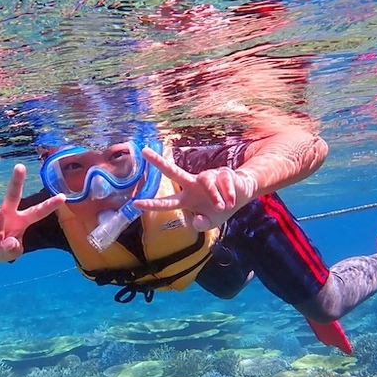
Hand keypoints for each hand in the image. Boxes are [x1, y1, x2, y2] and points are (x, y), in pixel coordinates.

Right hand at [0, 164, 65, 261]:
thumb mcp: (9, 255)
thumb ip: (12, 251)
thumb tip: (11, 242)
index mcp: (21, 221)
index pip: (38, 212)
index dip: (50, 205)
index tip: (63, 196)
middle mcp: (8, 213)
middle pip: (13, 195)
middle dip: (16, 180)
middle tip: (20, 166)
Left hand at [133, 147, 257, 231]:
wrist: (241, 197)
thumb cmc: (220, 210)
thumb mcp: (211, 223)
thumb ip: (201, 225)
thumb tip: (196, 221)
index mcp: (186, 199)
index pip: (166, 201)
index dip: (152, 203)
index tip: (135, 203)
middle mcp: (192, 185)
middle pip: (173, 171)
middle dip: (158, 162)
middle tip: (143, 151)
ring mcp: (206, 177)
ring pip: (206, 182)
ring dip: (215, 198)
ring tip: (221, 207)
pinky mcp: (221, 172)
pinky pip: (223, 183)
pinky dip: (227, 194)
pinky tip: (230, 201)